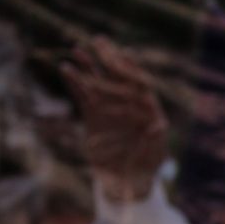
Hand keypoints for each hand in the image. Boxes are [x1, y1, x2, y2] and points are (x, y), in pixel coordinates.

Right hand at [61, 37, 167, 202]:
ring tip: (77, 50)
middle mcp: (129, 109)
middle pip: (118, 80)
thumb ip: (155, 142)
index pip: (141, 87)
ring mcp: (111, 112)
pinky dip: (75, 84)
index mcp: (149, 114)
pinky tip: (66, 70)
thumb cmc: (146, 171)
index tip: (125, 53)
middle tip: (98, 39)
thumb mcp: (154, 159)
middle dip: (108, 60)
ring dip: (88, 68)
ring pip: (99, 85)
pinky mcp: (94, 119)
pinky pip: (84, 98)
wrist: (127, 183)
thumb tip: (158, 126)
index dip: (133, 70)